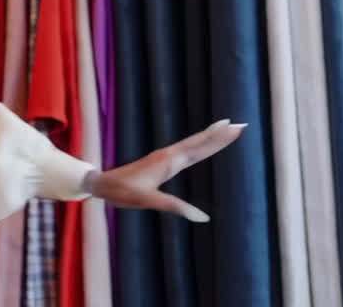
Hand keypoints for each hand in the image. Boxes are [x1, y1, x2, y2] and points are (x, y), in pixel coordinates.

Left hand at [83, 119, 245, 221]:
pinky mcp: (161, 161)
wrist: (103, 183)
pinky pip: (185, 150)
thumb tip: (203, 217)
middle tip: (240, 124)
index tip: (234, 128)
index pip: (199, 148)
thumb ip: (175, 207)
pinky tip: (201, 144)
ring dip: (210, 136)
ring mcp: (165, 157)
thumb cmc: (123, 191)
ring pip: (192, 144)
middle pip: (199, 142)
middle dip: (219, 134)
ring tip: (226, 128)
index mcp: (168, 161)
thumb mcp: (148, 200)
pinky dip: (198, 144)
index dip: (217, 139)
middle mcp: (168, 155)